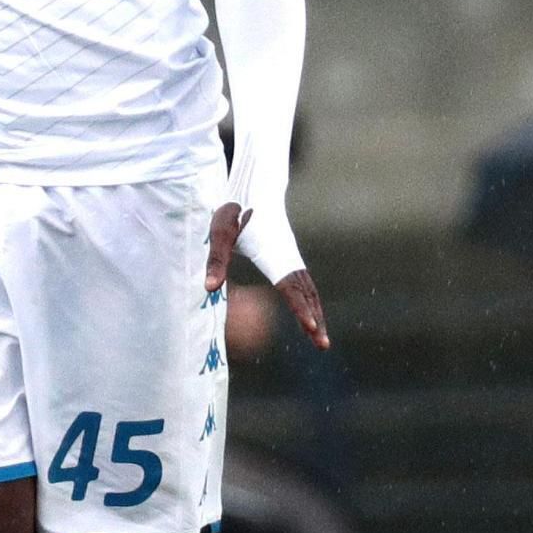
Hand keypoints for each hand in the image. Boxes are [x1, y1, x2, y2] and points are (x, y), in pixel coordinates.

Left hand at [207, 202, 328, 349]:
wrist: (253, 186)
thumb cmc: (234, 209)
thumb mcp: (219, 233)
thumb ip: (215, 261)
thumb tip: (210, 289)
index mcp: (271, 253)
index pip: (288, 286)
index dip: (299, 307)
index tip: (310, 327)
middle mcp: (287, 256)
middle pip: (306, 293)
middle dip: (315, 320)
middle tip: (322, 346)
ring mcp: (291, 255)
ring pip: (308, 289)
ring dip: (316, 313)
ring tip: (321, 340)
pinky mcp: (289, 255)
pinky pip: (304, 283)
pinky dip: (310, 301)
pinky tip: (312, 315)